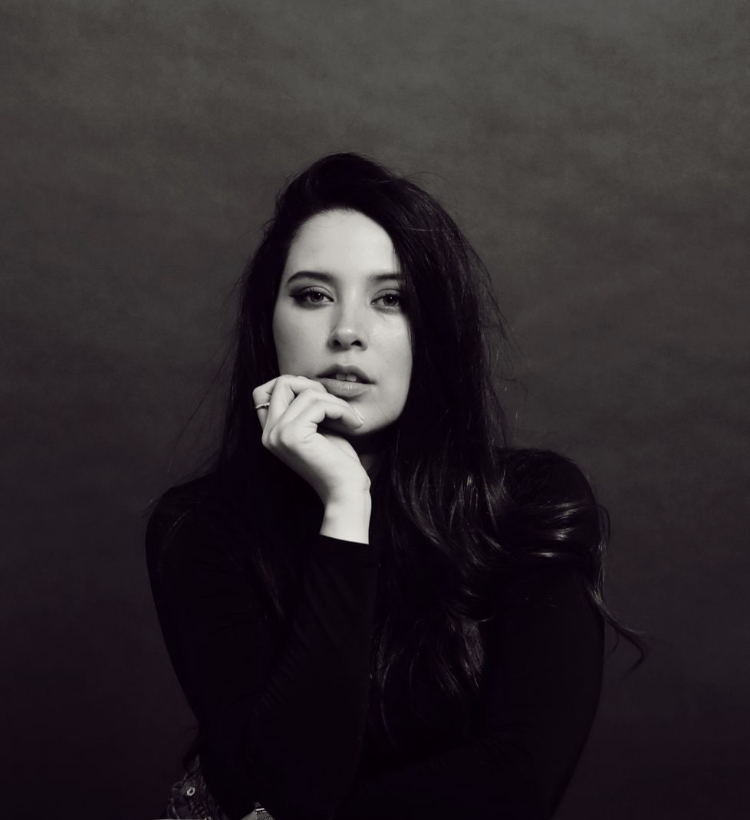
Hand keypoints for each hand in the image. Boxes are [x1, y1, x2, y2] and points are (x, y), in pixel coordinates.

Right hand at [253, 375, 370, 504]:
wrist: (346, 491)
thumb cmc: (337, 461)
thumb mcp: (319, 428)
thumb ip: (306, 407)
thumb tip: (305, 380)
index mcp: (271, 432)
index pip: (265, 390)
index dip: (294, 385)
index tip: (320, 400)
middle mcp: (269, 433)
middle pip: (282, 382)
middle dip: (314, 387)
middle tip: (335, 407)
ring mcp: (278, 434)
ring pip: (308, 393)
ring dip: (337, 402)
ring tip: (351, 418)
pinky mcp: (292, 435)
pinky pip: (319, 404)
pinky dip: (342, 409)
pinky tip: (354, 423)